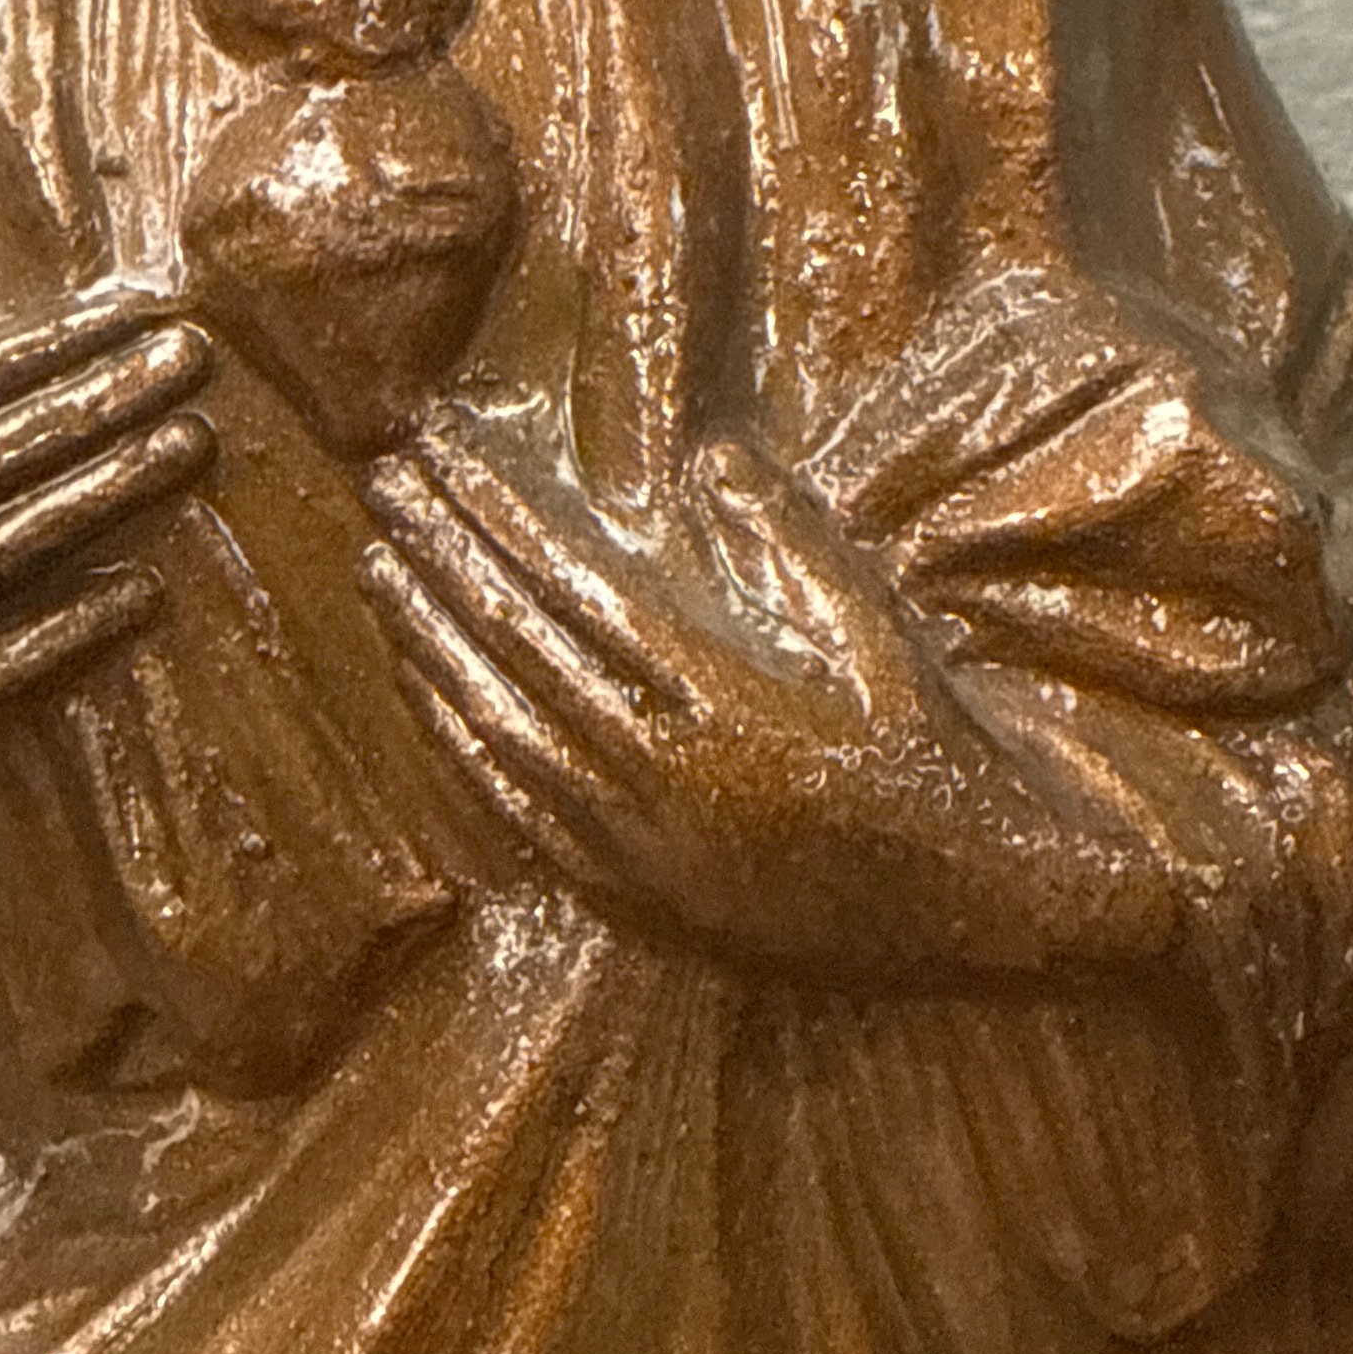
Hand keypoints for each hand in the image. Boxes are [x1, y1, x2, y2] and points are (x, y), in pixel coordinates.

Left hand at [360, 425, 1176, 980]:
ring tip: (379, 564)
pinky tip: (422, 685)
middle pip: (522, 642)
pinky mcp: (634, 895)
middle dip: (445, 553)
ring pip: (503, 722)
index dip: (497, 511)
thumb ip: (789, 541)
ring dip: (431, 639)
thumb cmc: (930, 748)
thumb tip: (707, 460)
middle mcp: (667, 770)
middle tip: (385, 481)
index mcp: (725, 694)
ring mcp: (642, 840)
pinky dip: (460, 738)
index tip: (442, 449)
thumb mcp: (877, 629)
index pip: (573, 582)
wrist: (973, 904)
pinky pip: (518, 805)